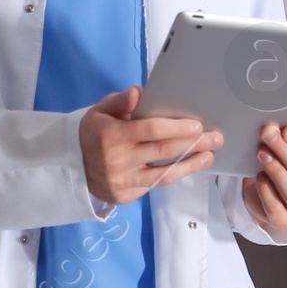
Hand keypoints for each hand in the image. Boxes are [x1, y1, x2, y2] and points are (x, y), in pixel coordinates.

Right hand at [82, 86, 220, 204]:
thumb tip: (138, 92)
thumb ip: (119, 101)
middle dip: (193, 144)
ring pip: (163, 174)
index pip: (150, 131)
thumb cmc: (92, 133)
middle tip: (215, 138)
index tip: (197, 125)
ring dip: (191, 164)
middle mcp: (117, 160)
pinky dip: (174, 174)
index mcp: (111, 135)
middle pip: (163, 152)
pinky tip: (190, 166)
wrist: (71, 166)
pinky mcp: (126, 196)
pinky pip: (155, 184)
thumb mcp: (99, 112)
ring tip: (209, 156)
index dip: (176, 128)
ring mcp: (122, 181)